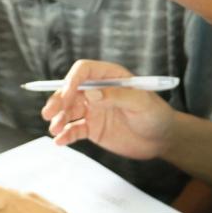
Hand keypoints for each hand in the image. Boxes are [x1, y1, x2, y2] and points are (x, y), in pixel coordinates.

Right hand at [40, 60, 175, 160]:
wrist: (162, 139)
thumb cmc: (156, 115)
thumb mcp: (141, 103)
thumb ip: (117, 96)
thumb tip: (90, 94)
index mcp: (110, 77)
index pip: (84, 71)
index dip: (72, 80)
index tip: (66, 95)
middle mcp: (98, 91)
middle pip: (71, 91)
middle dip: (58, 101)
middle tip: (48, 114)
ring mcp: (94, 110)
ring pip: (69, 111)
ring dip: (59, 119)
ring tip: (55, 130)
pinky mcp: (93, 128)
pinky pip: (74, 129)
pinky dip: (65, 135)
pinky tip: (60, 141)